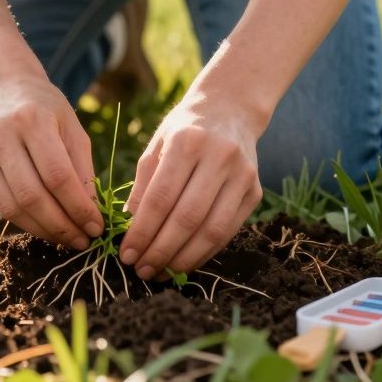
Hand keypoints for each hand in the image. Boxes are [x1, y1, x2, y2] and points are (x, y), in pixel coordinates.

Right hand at [0, 73, 103, 248]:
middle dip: (61, 226)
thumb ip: (82, 169)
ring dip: (43, 230)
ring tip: (66, 238)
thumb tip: (91, 214)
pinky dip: (25, 221)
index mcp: (31, 119)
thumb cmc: (45, 109)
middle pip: (32, 196)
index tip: (97, 227)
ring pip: (12, 208)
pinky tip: (45, 224)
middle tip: (83, 241)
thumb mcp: (72, 127)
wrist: (0, 89)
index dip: (78, 208)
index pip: (57, 176)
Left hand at [119, 86, 263, 279]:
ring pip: (211, 230)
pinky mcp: (254, 192)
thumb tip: (130, 227)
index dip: (142, 231)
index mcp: (187, 142)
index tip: (126, 253)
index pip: (161, 197)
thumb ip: (143, 184)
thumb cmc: (185, 129)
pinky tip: (184, 261)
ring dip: (183, 258)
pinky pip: (228, 232)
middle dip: (160, 250)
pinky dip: (205, 252)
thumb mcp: (157, 145)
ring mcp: (242, 176)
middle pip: (187, 218)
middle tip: (141, 270)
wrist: (230, 109)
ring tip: (160, 272)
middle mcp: (219, 157)